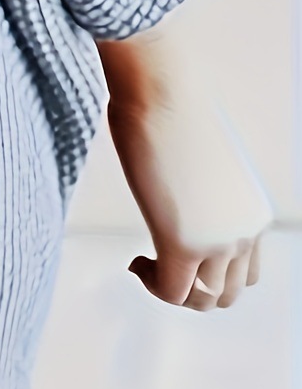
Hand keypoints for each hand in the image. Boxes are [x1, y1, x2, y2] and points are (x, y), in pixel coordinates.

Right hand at [98, 10, 272, 309]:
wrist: (162, 89)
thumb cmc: (174, 105)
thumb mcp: (205, 159)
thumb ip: (203, 188)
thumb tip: (179, 189)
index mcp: (254, 211)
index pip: (245, 269)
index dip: (208, 269)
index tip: (174, 247)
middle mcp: (245, 231)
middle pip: (227, 292)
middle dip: (192, 287)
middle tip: (159, 264)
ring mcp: (217, 240)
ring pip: (203, 299)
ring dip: (173, 290)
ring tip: (147, 264)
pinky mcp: (182, 242)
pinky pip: (170, 291)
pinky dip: (151, 284)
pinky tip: (135, 262)